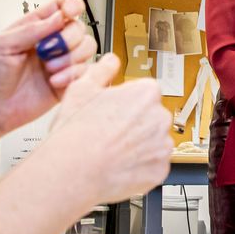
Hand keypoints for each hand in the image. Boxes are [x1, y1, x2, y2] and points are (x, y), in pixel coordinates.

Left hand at [0, 0, 96, 135]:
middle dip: (68, 38)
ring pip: (87, 48)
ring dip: (71, 57)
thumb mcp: (2, 44)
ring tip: (49, 69)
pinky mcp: (68, 82)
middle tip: (47, 51)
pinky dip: (73, 75)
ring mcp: (61, 62)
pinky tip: (54, 82)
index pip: (62, 6)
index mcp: (35, 27)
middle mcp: (52, 42)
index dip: (71, 4)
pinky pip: (86, 72)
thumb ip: (31, 29)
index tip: (69, 12)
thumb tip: (58, 16)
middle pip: (79, 27)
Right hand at [50, 53, 173, 203]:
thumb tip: (110, 61)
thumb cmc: (76, 133)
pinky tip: (119, 165)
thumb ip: (102, 70)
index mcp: (146, 93)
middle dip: (134, 123)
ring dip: (139, 145)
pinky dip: (140, 166)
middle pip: (151, 117)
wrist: (72, 172)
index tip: (113, 111)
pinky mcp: (159, 170)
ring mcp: (162, 146)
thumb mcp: (81, 89)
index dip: (125, 102)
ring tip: (113, 150)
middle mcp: (160, 117)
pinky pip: (153, 164)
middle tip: (110, 131)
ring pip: (153, 141)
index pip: (144, 93)